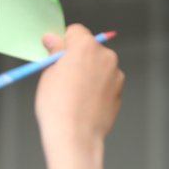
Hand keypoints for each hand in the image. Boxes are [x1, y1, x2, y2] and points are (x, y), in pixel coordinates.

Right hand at [35, 25, 122, 168]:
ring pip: (99, 66)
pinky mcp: (120, 92)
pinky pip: (106, 83)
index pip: (75, 31)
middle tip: (63, 76)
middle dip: (78, 57)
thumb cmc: (57, 105)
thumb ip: (55, 51)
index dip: (64, 42)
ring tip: (74, 94)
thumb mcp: (49, 73)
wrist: (76, 137)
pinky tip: (85, 103)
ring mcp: (116, 75)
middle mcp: (106, 56)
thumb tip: (52, 39)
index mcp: (86, 46)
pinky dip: (97, 88)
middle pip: (90, 48)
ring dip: (89, 72)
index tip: (56, 54)